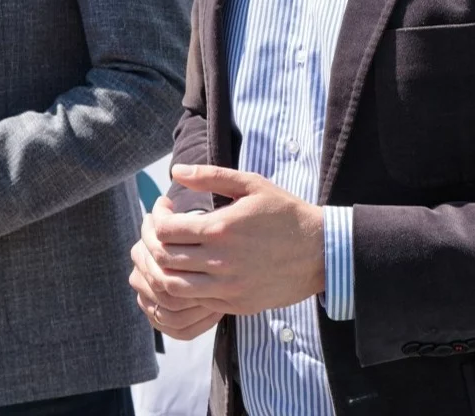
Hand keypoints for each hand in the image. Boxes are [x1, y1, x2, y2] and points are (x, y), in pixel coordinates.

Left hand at [134, 165, 324, 317]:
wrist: (322, 252)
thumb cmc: (285, 213)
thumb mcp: (250, 184)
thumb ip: (210, 176)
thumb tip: (176, 171)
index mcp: (220, 229)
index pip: (165, 231)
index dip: (156, 218)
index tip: (163, 209)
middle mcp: (220, 262)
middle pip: (163, 259)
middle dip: (152, 243)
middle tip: (159, 231)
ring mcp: (228, 287)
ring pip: (174, 286)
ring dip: (164, 270)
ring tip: (170, 253)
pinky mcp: (237, 304)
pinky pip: (198, 302)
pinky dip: (186, 288)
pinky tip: (192, 270)